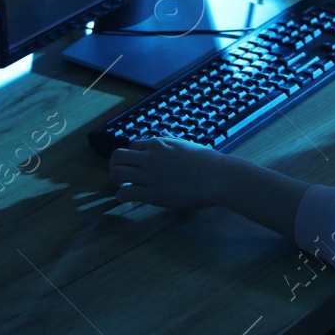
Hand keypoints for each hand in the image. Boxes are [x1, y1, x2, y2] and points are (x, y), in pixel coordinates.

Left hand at [108, 137, 233, 208]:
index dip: (131, 157)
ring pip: (117, 173)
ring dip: (116, 181)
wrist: (218, 177)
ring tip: (123, 187)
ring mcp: (150, 175)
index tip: (134, 166)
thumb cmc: (207, 162)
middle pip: (118, 156)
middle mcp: (151, 157)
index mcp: (159, 144)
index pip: (132, 146)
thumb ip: (171, 140)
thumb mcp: (187, 144)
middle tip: (121, 176)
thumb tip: (163, 135)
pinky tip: (126, 199)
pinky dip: (121, 197)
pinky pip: (125, 193)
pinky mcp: (153, 193)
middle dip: (116, 166)